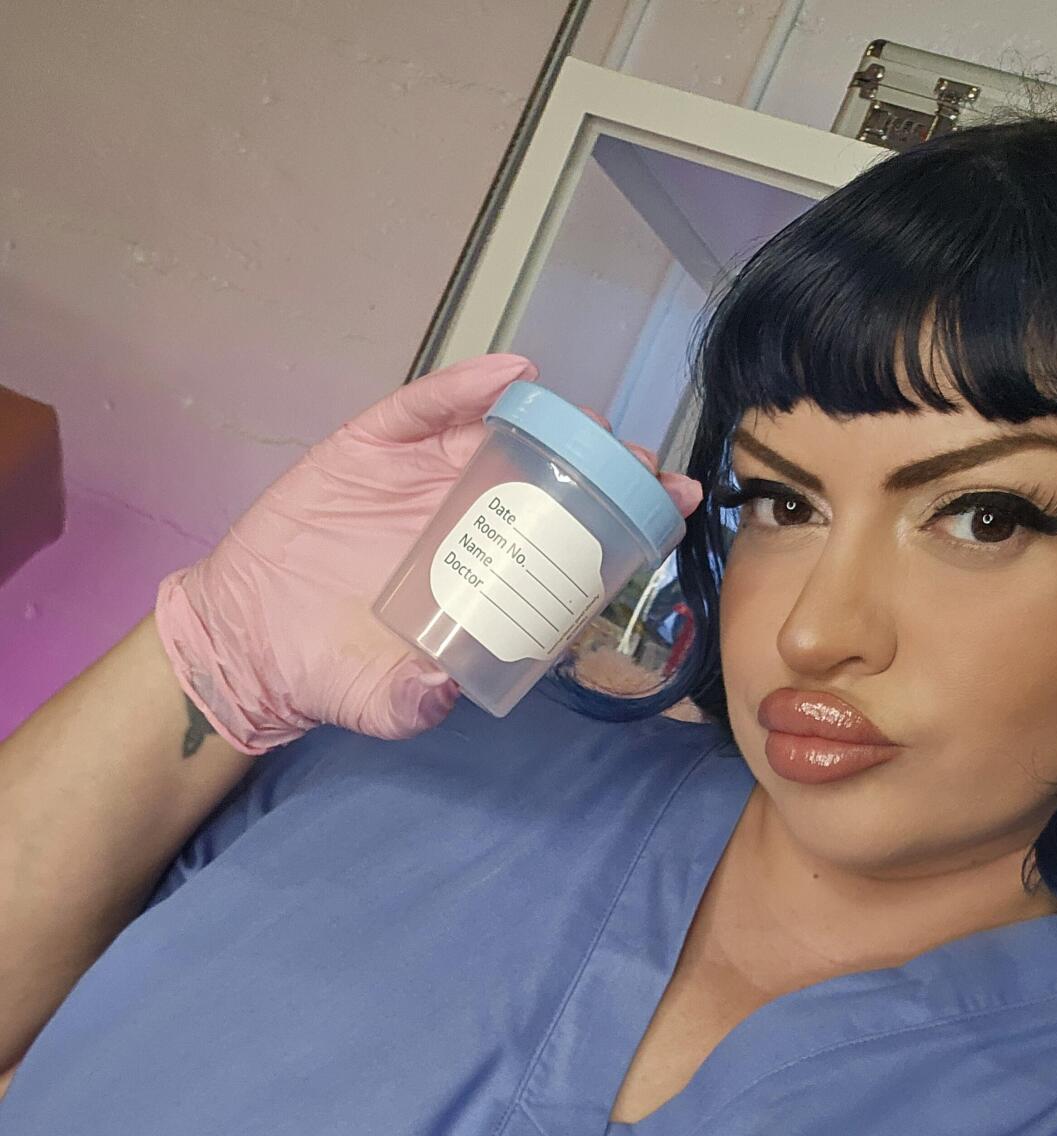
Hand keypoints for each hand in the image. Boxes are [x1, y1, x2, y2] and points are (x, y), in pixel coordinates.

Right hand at [153, 354, 702, 752]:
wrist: (244, 639)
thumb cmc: (326, 670)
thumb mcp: (380, 699)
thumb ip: (413, 701)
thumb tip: (447, 690)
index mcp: (484, 575)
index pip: (567, 541)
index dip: (622, 521)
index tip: (674, 509)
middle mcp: (465, 518)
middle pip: (551, 477)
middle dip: (604, 466)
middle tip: (644, 466)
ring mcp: (419, 478)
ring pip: (497, 431)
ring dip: (553, 419)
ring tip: (593, 419)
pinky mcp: (368, 447)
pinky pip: (422, 408)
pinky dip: (461, 386)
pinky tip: (506, 375)